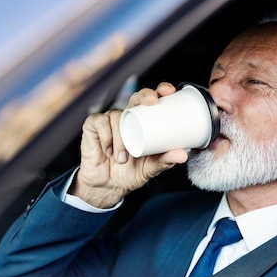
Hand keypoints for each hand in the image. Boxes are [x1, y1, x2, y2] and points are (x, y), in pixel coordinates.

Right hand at [70, 82, 188, 207]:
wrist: (107, 186)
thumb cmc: (130, 173)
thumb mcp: (151, 168)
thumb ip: (165, 161)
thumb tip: (183, 154)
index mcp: (143, 122)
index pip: (152, 100)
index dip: (160, 90)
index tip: (168, 92)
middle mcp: (127, 117)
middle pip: (135, 98)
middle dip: (144, 95)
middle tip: (151, 102)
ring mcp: (109, 120)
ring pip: (117, 116)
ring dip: (121, 137)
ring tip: (123, 157)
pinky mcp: (92, 126)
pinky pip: (100, 122)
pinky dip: (106, 137)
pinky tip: (108, 150)